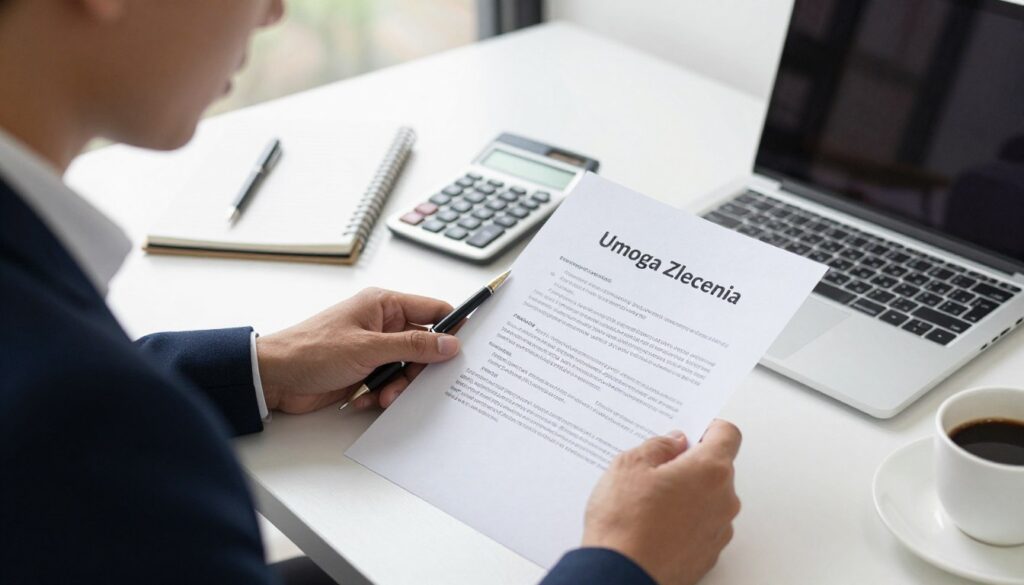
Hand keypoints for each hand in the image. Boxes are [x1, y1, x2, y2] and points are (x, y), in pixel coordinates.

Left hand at [255, 288, 459, 412]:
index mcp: (384, 305)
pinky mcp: (364, 372)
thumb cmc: (311, 350)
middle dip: (419, 370)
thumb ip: (413, 346)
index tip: (465, 349)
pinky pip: (389, 384)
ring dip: (399, 387)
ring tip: (381, 396)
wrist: (273, 377)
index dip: (453, 328)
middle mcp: (382, 325)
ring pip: (408, 370)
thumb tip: (450, 343)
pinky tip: (363, 399)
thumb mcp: (368, 347)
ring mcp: (373, 350)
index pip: (434, 310)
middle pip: (424, 346)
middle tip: (411, 384)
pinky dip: (381, 395)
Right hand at [582, 420, 741, 584]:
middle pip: (717, 468)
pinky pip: (701, 526)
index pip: (727, 434)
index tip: (689, 431)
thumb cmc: (625, 523)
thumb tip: (672, 442)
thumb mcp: (629, 465)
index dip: (707, 428)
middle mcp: (724, 501)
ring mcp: (718, 531)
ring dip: (687, 494)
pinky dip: (683, 521)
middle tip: (655, 468)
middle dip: (689, 464)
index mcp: (710, 471)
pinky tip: (653, 524)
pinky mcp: (707, 555)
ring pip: (708, 499)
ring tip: (647, 502)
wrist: (621, 575)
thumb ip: (658, 446)